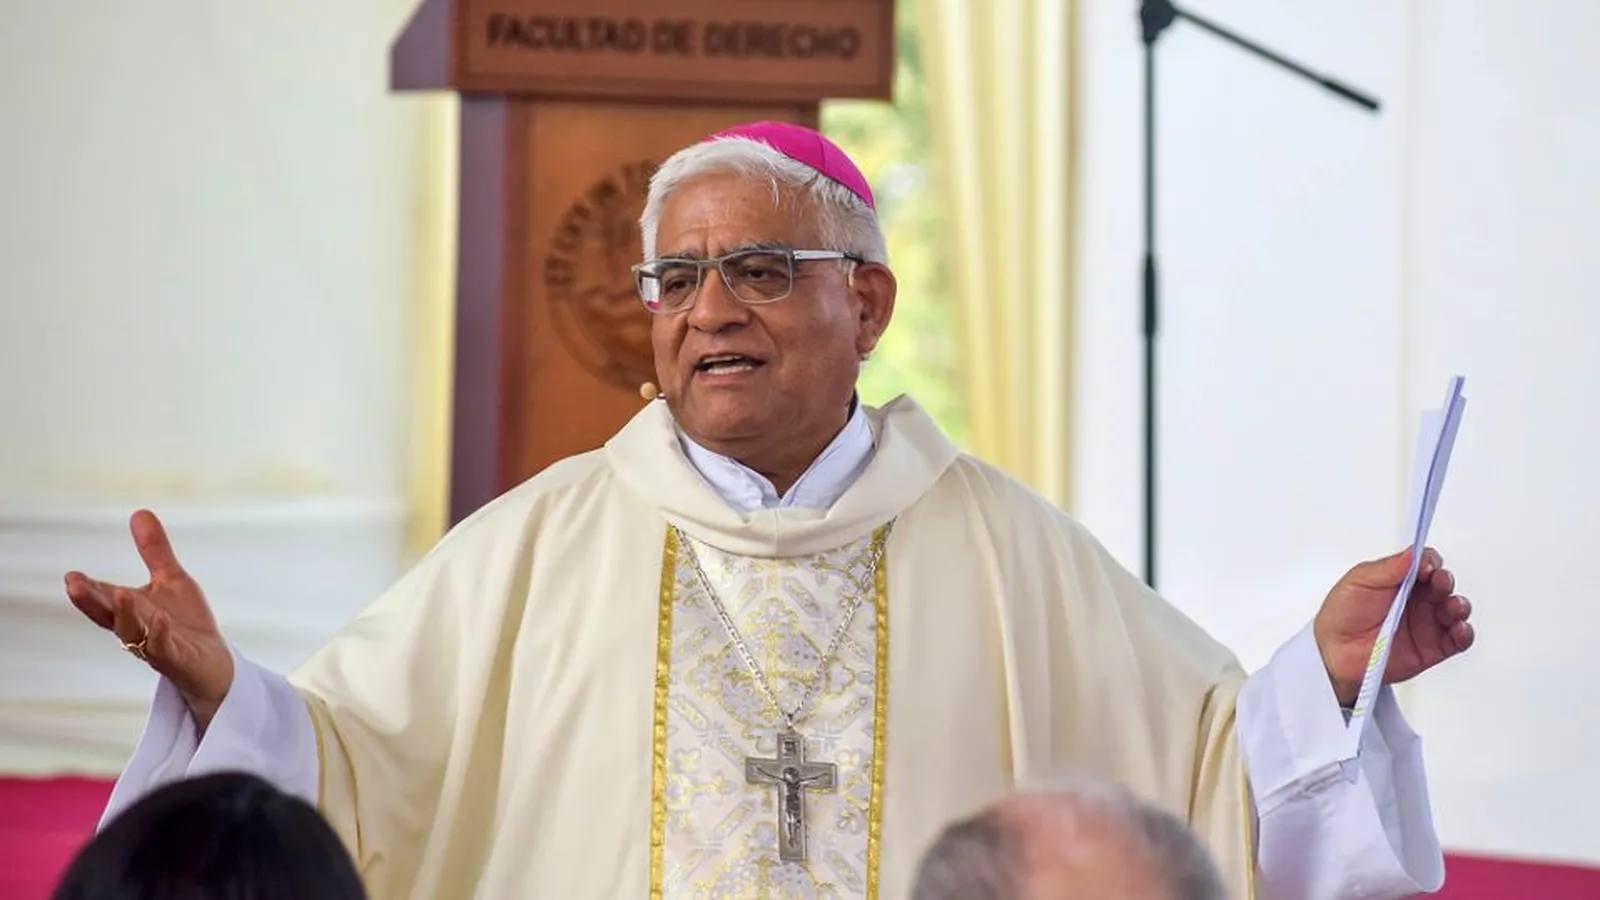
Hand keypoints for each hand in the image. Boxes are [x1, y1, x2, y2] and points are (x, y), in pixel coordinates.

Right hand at [63, 510, 234, 727]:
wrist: (213, 664)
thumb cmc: (186, 623)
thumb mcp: (172, 579)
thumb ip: (154, 551)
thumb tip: (139, 512)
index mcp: (132, 610)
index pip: (105, 599)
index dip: (88, 590)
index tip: (71, 576)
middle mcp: (139, 630)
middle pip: (110, 616)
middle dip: (92, 601)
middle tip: (74, 585)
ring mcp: (157, 647)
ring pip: (134, 635)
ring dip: (125, 616)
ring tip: (121, 593)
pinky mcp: (178, 661)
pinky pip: (165, 650)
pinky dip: (160, 636)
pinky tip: (160, 619)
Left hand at [1314, 546, 1474, 705]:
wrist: (1334, 653)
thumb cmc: (1342, 615)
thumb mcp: (1358, 582)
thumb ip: (1387, 568)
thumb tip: (1412, 553)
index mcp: (1400, 579)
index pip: (1425, 564)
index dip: (1429, 562)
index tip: (1425, 566)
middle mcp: (1417, 599)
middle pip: (1443, 584)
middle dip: (1445, 580)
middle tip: (1439, 582)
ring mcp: (1427, 623)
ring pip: (1456, 609)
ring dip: (1460, 605)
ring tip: (1452, 606)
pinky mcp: (1433, 648)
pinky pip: (1458, 640)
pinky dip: (1465, 633)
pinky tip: (1459, 629)